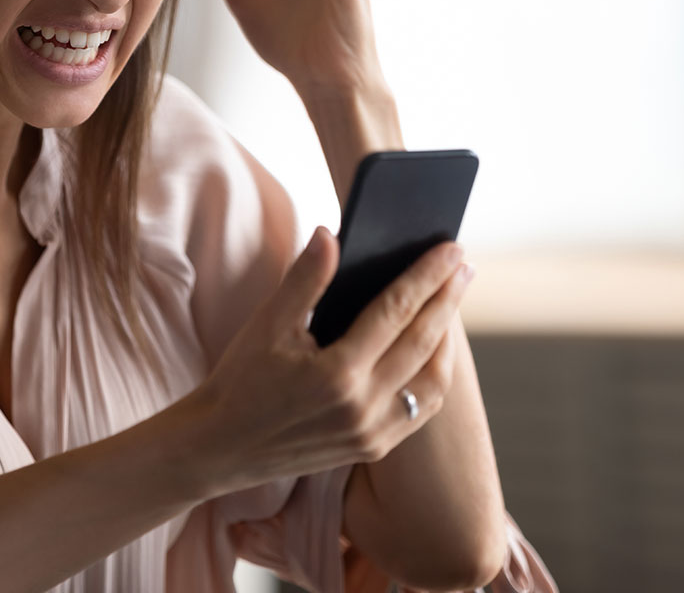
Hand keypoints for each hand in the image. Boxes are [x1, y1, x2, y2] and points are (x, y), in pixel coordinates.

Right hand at [190, 227, 472, 494]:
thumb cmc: (241, 380)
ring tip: (448, 306)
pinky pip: (419, 410)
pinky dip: (432, 376)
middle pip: (423, 342)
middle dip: (447, 299)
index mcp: (338, 373)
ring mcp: (372, 433)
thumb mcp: (267, 325)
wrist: (221, 446)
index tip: (451, 248)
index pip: (397, 311)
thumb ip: (305, 279)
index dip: (427, 276)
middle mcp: (363, 408)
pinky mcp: (372, 448)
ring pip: (432, 382)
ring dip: (446, 341)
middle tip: (462, 266)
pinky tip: (430, 352)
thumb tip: (331, 234)